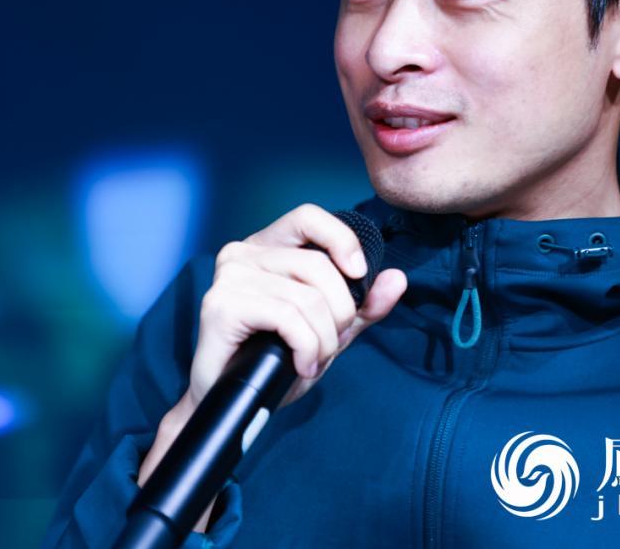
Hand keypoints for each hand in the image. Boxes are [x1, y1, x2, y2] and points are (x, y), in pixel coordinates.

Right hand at [185, 203, 407, 413]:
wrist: (234, 402)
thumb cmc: (275, 361)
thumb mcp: (329, 329)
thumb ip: (362, 305)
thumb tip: (397, 278)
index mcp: (267, 248)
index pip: (308, 217)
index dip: (341, 240)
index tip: (358, 275)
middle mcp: (243, 253)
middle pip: (317, 265)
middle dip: (340, 312)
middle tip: (332, 343)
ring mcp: (229, 277)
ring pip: (306, 297)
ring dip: (324, 339)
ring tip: (314, 361)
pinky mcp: (222, 305)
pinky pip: (287, 318)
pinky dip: (306, 347)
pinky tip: (300, 365)